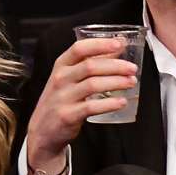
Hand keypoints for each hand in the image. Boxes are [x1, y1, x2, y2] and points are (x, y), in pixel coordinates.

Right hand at [22, 38, 137, 169]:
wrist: (43, 130)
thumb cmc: (59, 101)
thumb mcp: (69, 78)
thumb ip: (91, 63)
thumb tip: (118, 48)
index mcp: (61, 66)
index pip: (79, 49)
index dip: (100, 44)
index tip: (119, 44)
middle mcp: (60, 80)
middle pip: (90, 66)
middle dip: (116, 66)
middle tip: (132, 69)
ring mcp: (63, 98)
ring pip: (93, 85)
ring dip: (116, 82)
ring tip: (130, 83)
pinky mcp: (68, 115)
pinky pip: (92, 107)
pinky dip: (109, 104)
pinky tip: (121, 102)